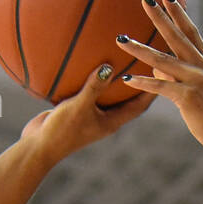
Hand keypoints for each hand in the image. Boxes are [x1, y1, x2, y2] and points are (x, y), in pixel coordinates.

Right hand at [20, 63, 155, 162]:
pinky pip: (89, 89)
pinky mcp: (76, 108)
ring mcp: (91, 114)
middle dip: (141, 81)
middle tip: (149, 58)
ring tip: (123, 55)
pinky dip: (92, 76)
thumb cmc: (60, 131)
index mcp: (112, 122)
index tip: (166, 71)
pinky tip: (88, 57)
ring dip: (116, 77)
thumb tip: (110, 66)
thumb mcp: (78, 106)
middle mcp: (105, 118)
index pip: (140, 105)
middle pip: (129, 98)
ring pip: (109, 93)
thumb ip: (94, 87)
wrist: (36, 148)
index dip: (154, 89)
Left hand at [115, 0, 202, 152]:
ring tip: (121, 38)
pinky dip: (142, 83)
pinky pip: (160, 87)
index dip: (178, 13)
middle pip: (176, 37)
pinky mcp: (187, 97)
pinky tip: (127, 79)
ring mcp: (194, 81)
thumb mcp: (200, 93)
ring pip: (161, 60)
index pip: (190, 32)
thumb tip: (155, 69)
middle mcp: (200, 67)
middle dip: (159, 17)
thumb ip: (177, 78)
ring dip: (139, 49)